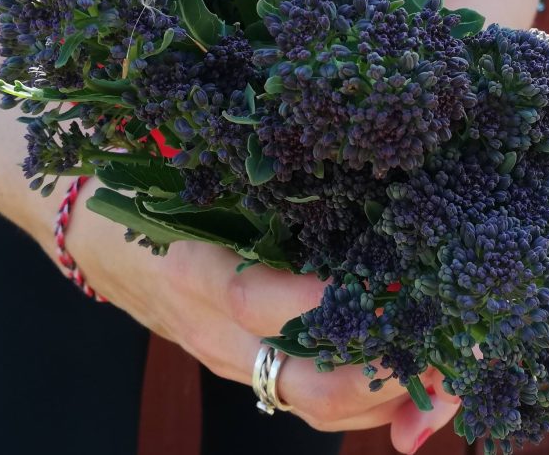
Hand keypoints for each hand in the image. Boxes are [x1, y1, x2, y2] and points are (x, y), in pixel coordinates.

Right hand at [67, 209, 458, 451]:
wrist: (93, 234)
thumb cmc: (152, 186)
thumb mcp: (190, 172)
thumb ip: (251, 175)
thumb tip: (343, 143)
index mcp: (193, 268)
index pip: (256, 300)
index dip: (324, 302)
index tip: (390, 284)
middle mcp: (212, 330)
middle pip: (302, 383)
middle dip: (385, 376)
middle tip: (451, 348)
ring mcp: (229, 359)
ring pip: (316, 406)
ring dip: (390, 397)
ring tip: (455, 371)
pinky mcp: (244, 370)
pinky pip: (310, 403)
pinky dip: (368, 404)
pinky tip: (419, 387)